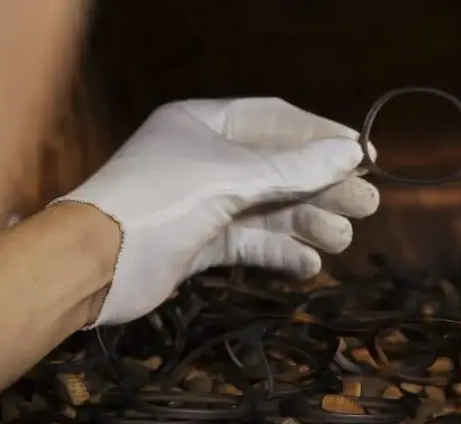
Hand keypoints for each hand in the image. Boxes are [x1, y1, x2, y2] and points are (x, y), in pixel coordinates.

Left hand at [51, 98, 378, 326]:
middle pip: (278, 168)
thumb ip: (295, 168)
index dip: (321, 137)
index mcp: (204, 124)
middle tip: (368, 204)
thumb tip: (353, 152)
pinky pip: (249, 243)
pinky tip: (308, 263)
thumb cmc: (161, 201)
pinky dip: (279, 252)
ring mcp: (203, 203)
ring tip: (342, 238)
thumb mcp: (232, 178)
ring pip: (268, 209)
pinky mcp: (200, 244)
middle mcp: (205, 158)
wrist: (93, 265)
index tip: (363, 155)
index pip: (276, 121)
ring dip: (307, 222)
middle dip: (322, 187)